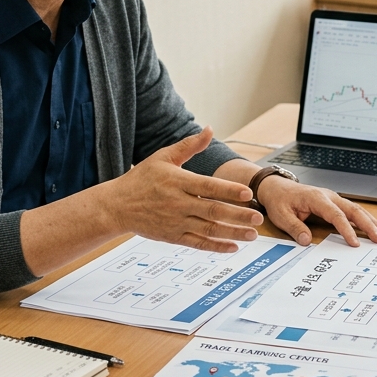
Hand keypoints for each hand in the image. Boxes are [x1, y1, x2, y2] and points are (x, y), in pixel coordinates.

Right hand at [103, 127, 263, 252]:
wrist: (117, 206)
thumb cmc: (141, 179)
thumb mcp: (163, 157)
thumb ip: (189, 146)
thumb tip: (209, 129)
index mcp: (178, 182)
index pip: (208, 186)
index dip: (228, 190)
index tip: (247, 193)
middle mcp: (178, 203)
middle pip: (212, 210)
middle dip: (238, 215)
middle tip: (258, 217)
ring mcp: (176, 222)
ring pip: (209, 229)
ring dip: (233, 233)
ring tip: (253, 234)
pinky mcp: (173, 237)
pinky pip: (198, 243)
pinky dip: (216, 246)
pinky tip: (233, 246)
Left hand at [257, 176, 376, 246]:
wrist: (277, 187)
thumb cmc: (279, 200)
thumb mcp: (281, 215)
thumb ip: (294, 227)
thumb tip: (307, 240)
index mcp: (317, 198)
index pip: (336, 215)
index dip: (347, 229)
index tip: (355, 243)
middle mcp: (329, 197)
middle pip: (354, 210)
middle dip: (369, 225)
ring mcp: (334, 199)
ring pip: (357, 209)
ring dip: (372, 222)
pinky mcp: (335, 203)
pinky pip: (353, 211)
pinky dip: (366, 219)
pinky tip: (376, 227)